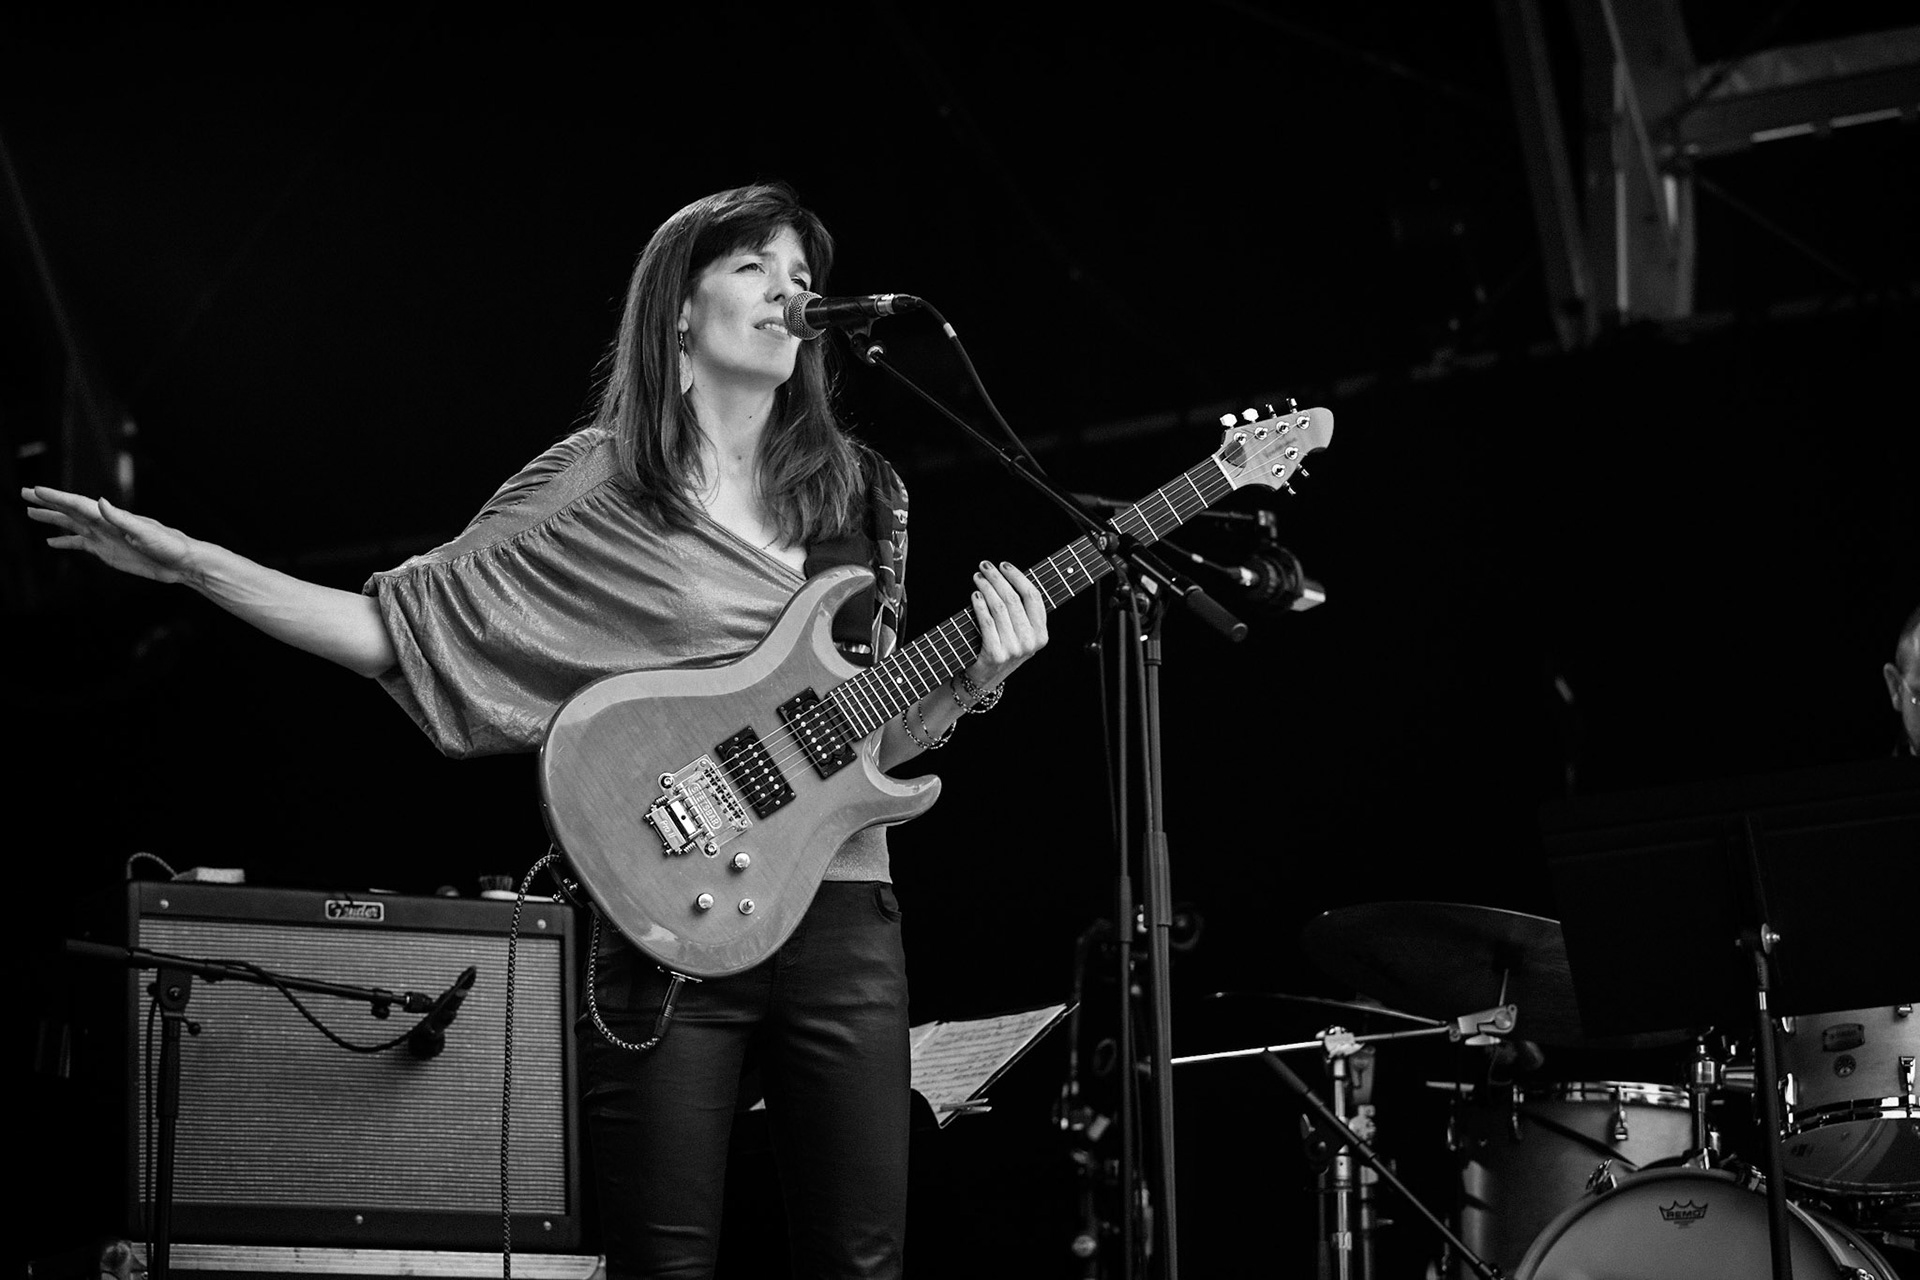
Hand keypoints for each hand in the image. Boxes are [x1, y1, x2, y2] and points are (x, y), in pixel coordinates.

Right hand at [21, 486, 198, 584]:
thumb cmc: (169, 544)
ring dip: (51, 519)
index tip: (36, 490)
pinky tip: (51, 542)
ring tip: (30, 512)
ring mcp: (105, 537)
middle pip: (69, 510)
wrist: (183, 562)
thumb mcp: (145, 531)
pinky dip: (65, 542)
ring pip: (71, 525)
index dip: (56, 497)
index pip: (78, 504)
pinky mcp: (108, 551)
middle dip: (47, 502)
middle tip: (24, 492)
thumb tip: (99, 501)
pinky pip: (80, 544)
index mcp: (112, 517)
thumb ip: (121, 518)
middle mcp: (105, 524)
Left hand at [967, 560, 1047, 688]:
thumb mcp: (1019, 634)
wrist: (984, 679)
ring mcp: (1014, 650)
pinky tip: (975, 594)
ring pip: (999, 607)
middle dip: (998, 578)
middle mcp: (1031, 643)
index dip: (1018, 577)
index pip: (1033, 597)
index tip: (1004, 565)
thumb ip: (1021, 612)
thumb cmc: (1001, 649)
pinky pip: (986, 621)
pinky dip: (979, 604)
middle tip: (985, 566)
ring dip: (987, 587)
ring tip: (978, 577)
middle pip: (1014, 599)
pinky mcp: (996, 654)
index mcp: (1041, 635)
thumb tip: (1011, 576)